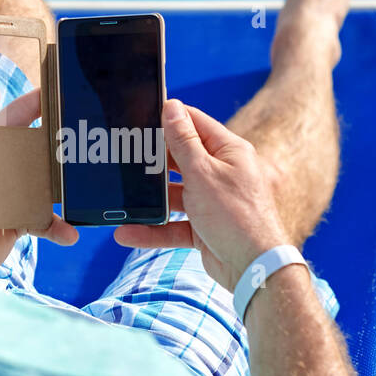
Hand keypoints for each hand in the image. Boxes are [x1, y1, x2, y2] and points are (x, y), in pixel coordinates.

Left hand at [0, 86, 77, 281]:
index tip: (61, 91)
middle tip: (88, 138)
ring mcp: (13, 197)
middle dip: (63, 144)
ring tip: (87, 188)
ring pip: (49, 185)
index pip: (16, 118)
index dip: (37, 103)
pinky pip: (46, 223)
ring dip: (69, 188)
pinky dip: (60, 228)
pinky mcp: (18, 224)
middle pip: (40, 149)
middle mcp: (2, 169)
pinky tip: (69, 233)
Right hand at [114, 99, 288, 291]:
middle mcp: (222, 173)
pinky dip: (153, 229)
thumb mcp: (203, 172)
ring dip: (150, 199)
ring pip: (174, 195)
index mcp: (228, 151)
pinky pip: (173, 225)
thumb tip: (172, 107)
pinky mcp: (204, 228)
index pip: (195, 124)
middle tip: (123, 156)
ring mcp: (212, 202)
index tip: (140, 117)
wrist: (253, 268)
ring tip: (122, 197)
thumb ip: (183, 142)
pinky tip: (127, 232)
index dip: (169, 118)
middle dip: (154, 161)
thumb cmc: (236, 215)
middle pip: (181, 159)